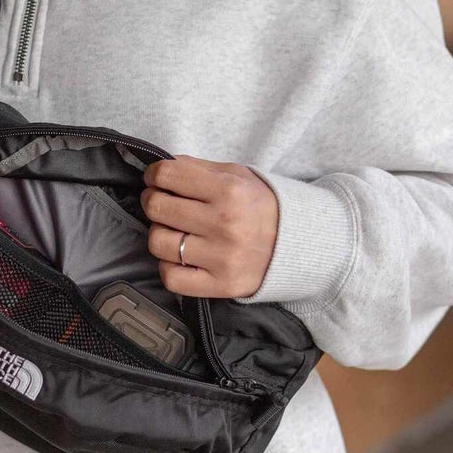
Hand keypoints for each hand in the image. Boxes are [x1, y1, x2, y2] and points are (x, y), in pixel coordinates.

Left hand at [141, 155, 278, 297]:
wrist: (299, 244)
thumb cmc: (260, 206)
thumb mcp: (237, 175)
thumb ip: (197, 168)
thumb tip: (159, 167)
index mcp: (229, 190)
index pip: (166, 175)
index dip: (154, 175)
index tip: (156, 179)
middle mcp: (224, 223)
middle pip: (157, 208)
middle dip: (153, 202)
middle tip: (163, 204)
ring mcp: (222, 257)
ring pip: (158, 243)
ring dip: (160, 234)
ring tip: (174, 231)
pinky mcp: (220, 285)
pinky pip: (171, 277)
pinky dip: (169, 267)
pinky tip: (181, 258)